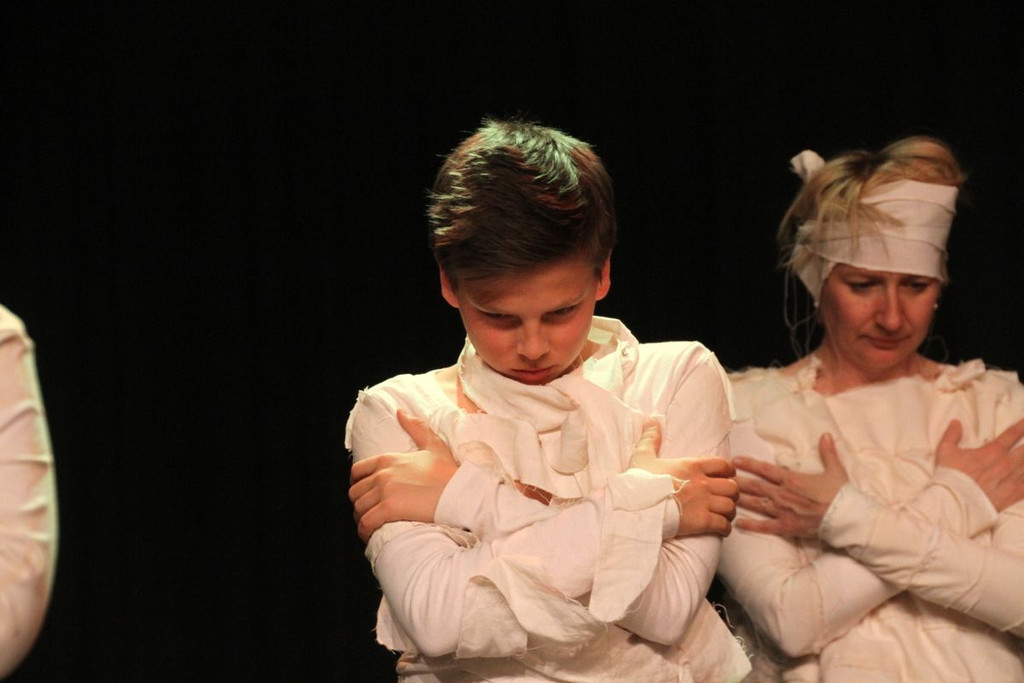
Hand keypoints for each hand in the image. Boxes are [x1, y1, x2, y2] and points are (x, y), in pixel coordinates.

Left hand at [348, 409, 458, 541]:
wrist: (460, 492)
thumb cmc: (449, 472)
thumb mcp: (433, 445)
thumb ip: (416, 427)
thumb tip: (400, 411)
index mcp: (389, 459)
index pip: (357, 471)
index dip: (356, 483)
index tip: (363, 493)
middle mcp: (383, 474)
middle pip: (355, 491)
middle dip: (359, 503)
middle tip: (369, 511)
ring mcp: (384, 491)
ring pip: (358, 508)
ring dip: (362, 518)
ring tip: (371, 524)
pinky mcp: (389, 509)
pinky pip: (366, 523)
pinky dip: (365, 530)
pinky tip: (371, 534)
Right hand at [629, 419, 739, 536]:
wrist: (635, 506)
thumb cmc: (638, 482)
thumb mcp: (642, 456)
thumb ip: (650, 438)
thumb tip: (651, 421)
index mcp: (692, 466)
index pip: (723, 465)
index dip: (728, 471)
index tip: (726, 476)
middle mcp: (702, 483)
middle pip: (732, 487)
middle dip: (732, 493)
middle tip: (726, 498)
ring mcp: (703, 503)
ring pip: (730, 506)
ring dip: (729, 511)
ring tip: (723, 515)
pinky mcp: (701, 522)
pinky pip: (722, 525)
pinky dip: (724, 528)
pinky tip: (720, 529)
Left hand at [734, 432, 847, 537]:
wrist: (847, 518)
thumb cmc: (841, 494)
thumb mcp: (835, 470)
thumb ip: (828, 452)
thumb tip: (826, 434)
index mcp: (792, 479)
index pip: (765, 469)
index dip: (749, 464)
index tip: (734, 460)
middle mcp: (783, 494)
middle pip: (755, 486)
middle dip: (738, 482)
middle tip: (721, 480)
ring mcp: (784, 511)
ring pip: (757, 504)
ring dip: (740, 500)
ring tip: (724, 497)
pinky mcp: (787, 527)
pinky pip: (766, 526)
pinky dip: (751, 525)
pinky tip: (738, 523)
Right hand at [936, 418, 1023, 511]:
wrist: (955, 502)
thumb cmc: (950, 476)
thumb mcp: (945, 451)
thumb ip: (952, 435)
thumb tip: (956, 422)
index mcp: (992, 452)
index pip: (1012, 435)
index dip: (1022, 426)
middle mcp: (1006, 464)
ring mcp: (1011, 480)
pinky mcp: (1013, 496)